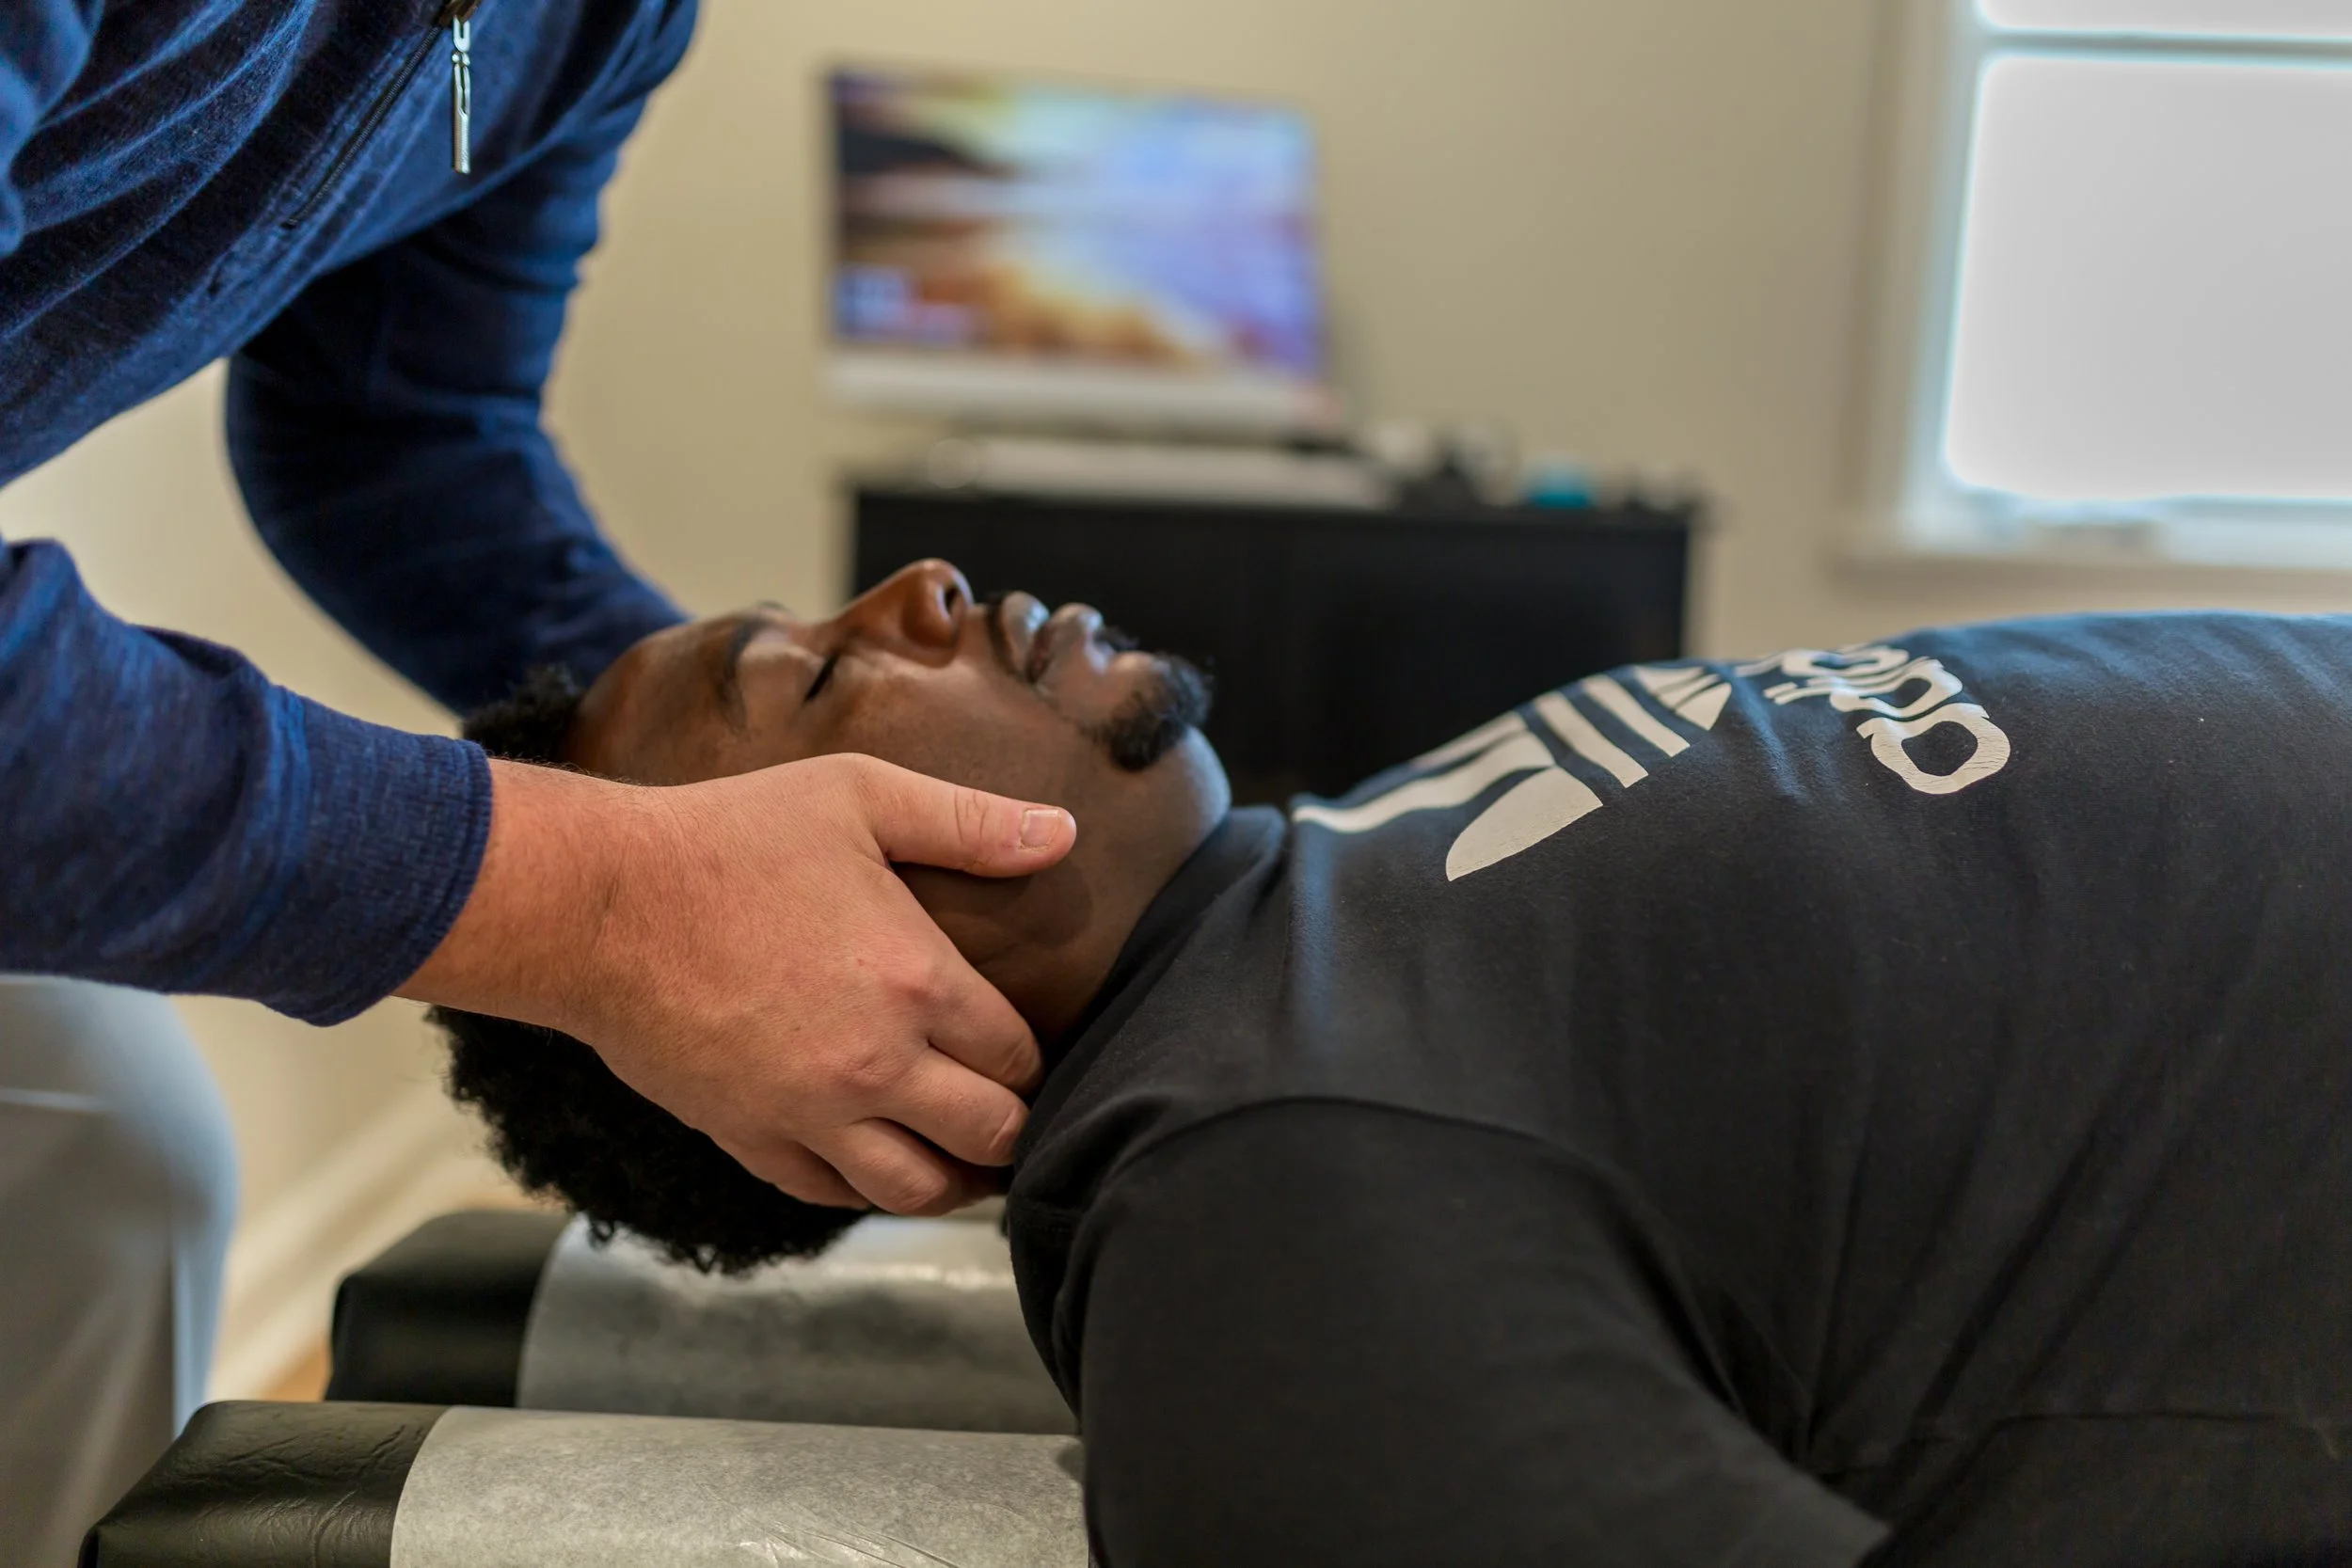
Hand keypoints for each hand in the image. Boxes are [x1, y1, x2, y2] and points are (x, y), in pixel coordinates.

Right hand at [399, 754, 1076, 1213]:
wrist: (601, 904)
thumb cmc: (729, 839)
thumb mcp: (859, 797)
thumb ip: (969, 820)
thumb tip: (1064, 833)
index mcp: (916, 981)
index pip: (1019, 1055)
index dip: (1034, 1058)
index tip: (1029, 1052)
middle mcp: (876, 1063)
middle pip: (990, 1136)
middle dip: (1014, 1127)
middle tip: (1012, 1110)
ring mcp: (811, 1112)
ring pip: (919, 1190)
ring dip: (956, 1180)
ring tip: (966, 1159)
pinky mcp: (751, 1138)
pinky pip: (835, 1195)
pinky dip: (871, 1189)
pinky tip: (882, 1163)